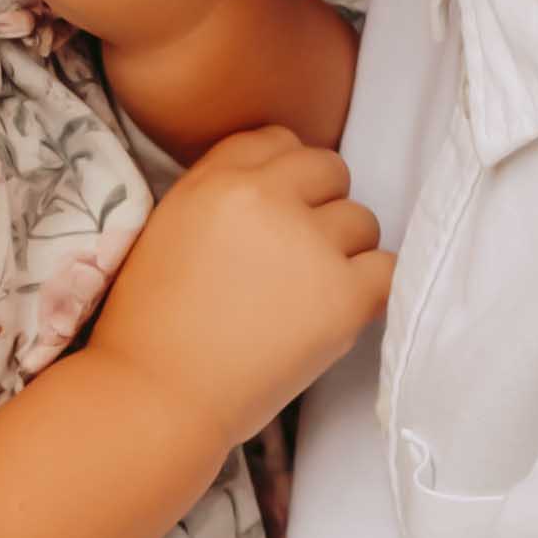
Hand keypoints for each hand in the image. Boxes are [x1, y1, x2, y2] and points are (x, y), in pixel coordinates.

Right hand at [90, 127, 391, 441]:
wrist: (156, 397)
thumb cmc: (149, 327)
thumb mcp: (167, 231)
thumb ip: (216, 195)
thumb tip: (272, 187)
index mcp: (216, 180)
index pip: (275, 140)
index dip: (283, 175)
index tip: (278, 210)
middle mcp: (266, 199)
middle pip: (328, 168)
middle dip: (320, 205)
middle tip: (297, 256)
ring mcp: (309, 245)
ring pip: (362, 220)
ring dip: (345, 251)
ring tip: (308, 295)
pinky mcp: (343, 296)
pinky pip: (388, 269)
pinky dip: (372, 289)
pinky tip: (342, 310)